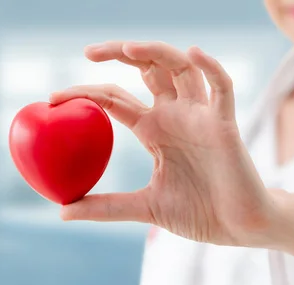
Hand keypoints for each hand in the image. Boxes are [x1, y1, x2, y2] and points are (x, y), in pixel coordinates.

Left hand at [50, 41, 275, 247]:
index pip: (115, 100)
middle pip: (146, 70)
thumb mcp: (144, 208)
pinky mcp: (225, 125)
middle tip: (88, 51)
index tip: (53, 97)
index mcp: (153, 130)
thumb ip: (106, 206)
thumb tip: (63, 212)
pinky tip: (193, 53)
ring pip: (180, 68)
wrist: (239, 228)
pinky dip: (210, 68)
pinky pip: (221, 88)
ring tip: (128, 48)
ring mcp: (200, 116)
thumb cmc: (198, 213)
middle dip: (119, 54)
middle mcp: (175, 115)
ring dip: (156, 53)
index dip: (86, 93)